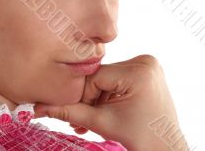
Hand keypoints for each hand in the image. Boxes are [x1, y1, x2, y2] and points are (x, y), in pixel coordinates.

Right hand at [34, 55, 187, 150]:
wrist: (165, 147)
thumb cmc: (139, 138)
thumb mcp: (101, 123)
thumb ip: (69, 112)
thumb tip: (39, 108)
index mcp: (139, 71)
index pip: (94, 77)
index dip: (81, 96)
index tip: (73, 113)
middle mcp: (145, 61)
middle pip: (100, 76)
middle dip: (89, 99)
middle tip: (80, 121)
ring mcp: (148, 64)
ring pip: (107, 77)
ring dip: (97, 97)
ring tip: (93, 118)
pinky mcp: (147, 69)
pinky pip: (117, 77)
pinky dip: (109, 92)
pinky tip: (105, 108)